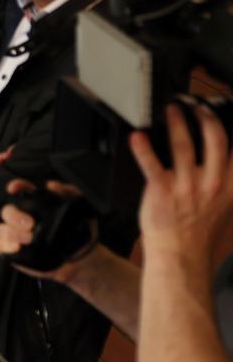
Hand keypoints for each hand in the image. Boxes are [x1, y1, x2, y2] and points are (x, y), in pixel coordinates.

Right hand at [0, 180, 88, 278]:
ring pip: (1, 229)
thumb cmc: (81, 232)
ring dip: (12, 234)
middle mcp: (23, 218)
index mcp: (37, 204)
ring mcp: (17, 235)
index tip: (14, 188)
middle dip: (15, 216)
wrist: (82, 258)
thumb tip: (53, 185)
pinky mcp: (14, 251)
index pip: (21, 191)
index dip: (15, 187)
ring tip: (29, 239)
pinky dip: (5, 246)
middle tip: (30, 224)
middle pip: (7, 211)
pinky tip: (18, 248)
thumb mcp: (82, 209)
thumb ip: (70, 194)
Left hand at [131, 104, 232, 253]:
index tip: (226, 111)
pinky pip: (151, 164)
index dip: (231, 127)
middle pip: (214, 138)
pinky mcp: (162, 190)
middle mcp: (211, 182)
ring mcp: (186, 185)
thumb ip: (229, 184)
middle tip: (196, 105)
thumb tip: (228, 166)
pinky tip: (137, 136)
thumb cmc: (200, 236)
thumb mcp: (228, 209)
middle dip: (205, 115)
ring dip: (176, 122)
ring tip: (170, 110)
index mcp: (230, 186)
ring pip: (183, 144)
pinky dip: (143, 148)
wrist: (181, 256)